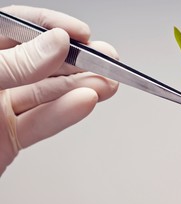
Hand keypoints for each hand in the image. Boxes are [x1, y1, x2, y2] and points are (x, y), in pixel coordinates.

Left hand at [0, 5, 118, 174]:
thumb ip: (14, 64)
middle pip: (39, 63)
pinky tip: (86, 102)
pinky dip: (65, 115)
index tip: (81, 34)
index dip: (51, 27)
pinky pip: (40, 122)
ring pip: (45, 95)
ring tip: (107, 84)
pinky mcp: (7, 136)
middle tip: (106, 61)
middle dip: (76, 62)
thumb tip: (54, 45)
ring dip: (80, 89)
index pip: (14, 27)